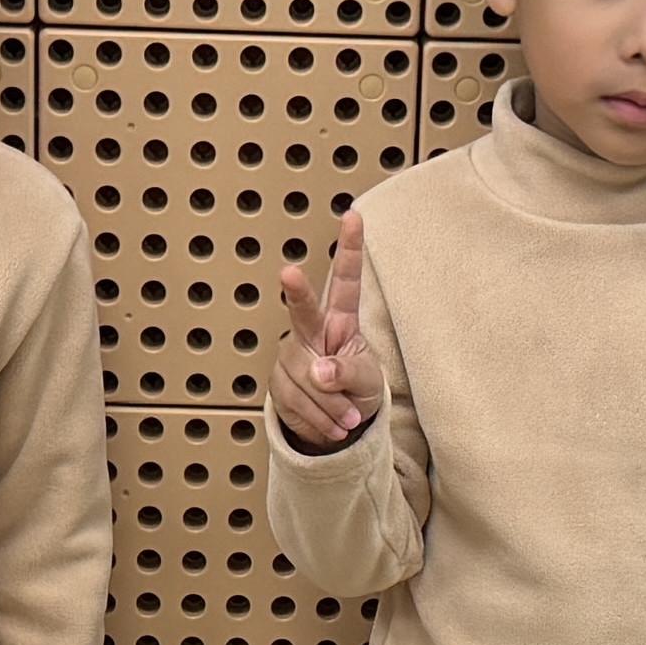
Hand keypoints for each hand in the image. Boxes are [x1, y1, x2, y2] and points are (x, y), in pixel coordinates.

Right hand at [267, 211, 383, 451]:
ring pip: (305, 377)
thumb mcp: (367, 381)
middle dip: (297, 292)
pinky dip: (319, 419)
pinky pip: (296, 402)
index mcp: (341, 322)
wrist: (338, 428)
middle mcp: (312, 332)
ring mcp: (291, 357)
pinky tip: (330, 422)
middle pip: (303, 311)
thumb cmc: (359, 391)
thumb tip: (319, 371)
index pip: (345, 282)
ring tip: (346, 416)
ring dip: (331, 405)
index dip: (349, 249)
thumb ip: (348, 373)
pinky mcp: (277, 383)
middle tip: (289, 273)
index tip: (353, 216)